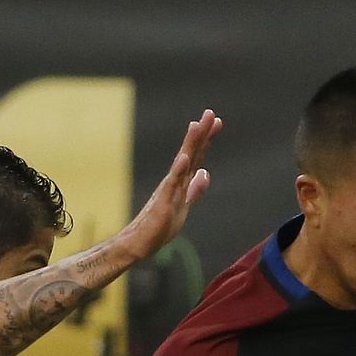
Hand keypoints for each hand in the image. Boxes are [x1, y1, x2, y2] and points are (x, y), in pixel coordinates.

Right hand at [113, 111, 221, 264]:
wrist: (140, 242)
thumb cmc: (160, 225)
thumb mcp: (184, 206)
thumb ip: (194, 190)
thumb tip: (205, 173)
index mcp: (181, 182)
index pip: (196, 156)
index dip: (206, 139)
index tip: (215, 121)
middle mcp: (175, 181)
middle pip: (190, 153)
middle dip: (201, 133)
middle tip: (209, 112)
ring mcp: (168, 189)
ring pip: (181, 163)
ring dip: (189, 144)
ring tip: (196, 125)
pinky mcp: (163, 202)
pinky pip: (171, 185)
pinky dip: (178, 170)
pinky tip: (183, 157)